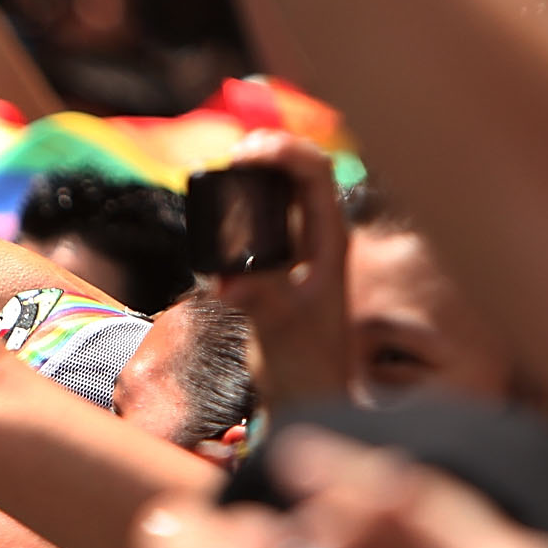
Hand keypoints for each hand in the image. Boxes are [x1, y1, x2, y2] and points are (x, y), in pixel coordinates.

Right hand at [209, 131, 353, 411]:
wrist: (306, 397)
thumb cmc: (307, 368)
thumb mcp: (282, 331)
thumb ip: (260, 299)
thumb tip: (229, 281)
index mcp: (331, 242)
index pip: (315, 172)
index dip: (283, 151)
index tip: (244, 154)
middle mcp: (318, 238)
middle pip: (297, 170)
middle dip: (264, 152)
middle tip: (227, 158)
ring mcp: (297, 250)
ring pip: (277, 192)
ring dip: (250, 177)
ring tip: (220, 175)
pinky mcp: (274, 265)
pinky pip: (258, 220)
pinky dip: (236, 208)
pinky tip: (216, 217)